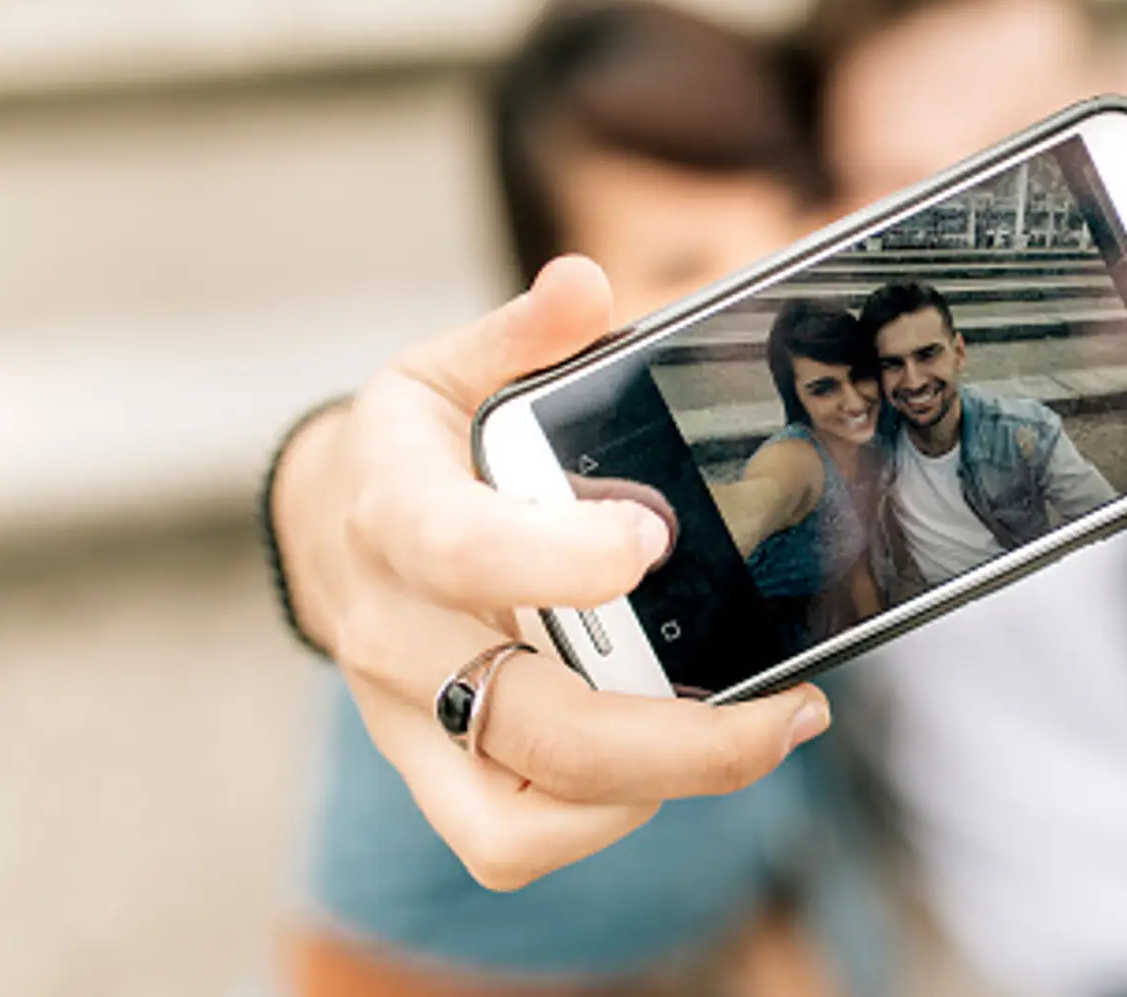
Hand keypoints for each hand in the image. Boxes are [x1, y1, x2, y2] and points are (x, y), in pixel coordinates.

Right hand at [270, 255, 830, 889]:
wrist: (333, 535)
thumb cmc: (414, 453)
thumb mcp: (446, 370)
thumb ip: (521, 334)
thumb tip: (585, 287)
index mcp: (395, 511)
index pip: (457, 550)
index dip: (553, 555)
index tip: (651, 538)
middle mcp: (396, 633)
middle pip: (529, 721)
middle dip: (675, 739)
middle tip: (792, 713)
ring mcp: (410, 718)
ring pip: (521, 814)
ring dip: (654, 789)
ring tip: (752, 733)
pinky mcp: (436, 772)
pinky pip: (513, 839)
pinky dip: (605, 817)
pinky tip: (675, 759)